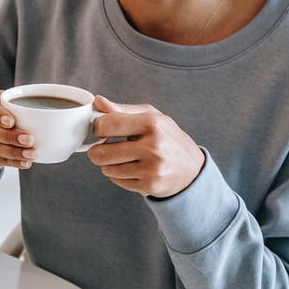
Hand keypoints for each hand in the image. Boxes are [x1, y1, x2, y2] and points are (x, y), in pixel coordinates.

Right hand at [0, 90, 37, 179]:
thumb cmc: (1, 115)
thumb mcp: (7, 102)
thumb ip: (25, 101)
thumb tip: (61, 107)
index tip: (11, 122)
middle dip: (11, 136)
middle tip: (29, 139)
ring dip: (16, 152)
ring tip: (32, 153)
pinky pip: (2, 161)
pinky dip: (15, 163)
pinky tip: (26, 162)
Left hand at [86, 96, 205, 197]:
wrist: (192, 169)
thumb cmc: (167, 138)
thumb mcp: (151, 117)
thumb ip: (122, 110)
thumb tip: (98, 101)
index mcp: (152, 124)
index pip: (108, 125)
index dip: (98, 127)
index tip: (100, 130)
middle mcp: (153, 147)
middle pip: (102, 153)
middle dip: (96, 151)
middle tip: (102, 148)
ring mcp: (151, 169)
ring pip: (107, 169)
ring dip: (108, 165)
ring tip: (122, 158)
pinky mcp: (149, 186)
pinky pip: (117, 181)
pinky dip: (119, 176)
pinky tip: (131, 169)